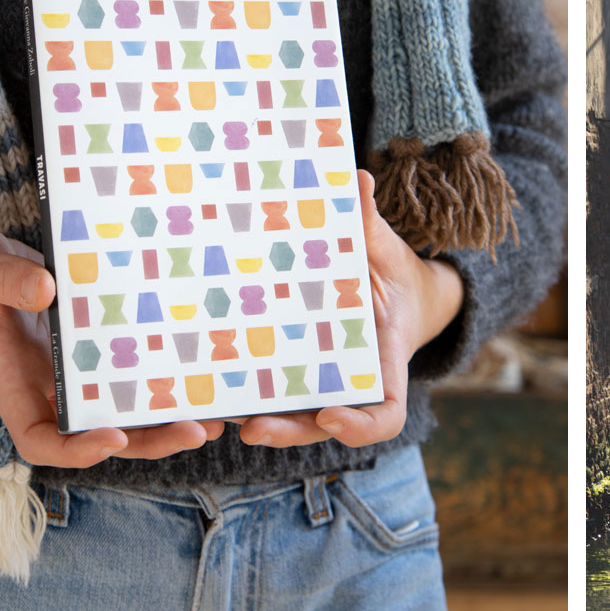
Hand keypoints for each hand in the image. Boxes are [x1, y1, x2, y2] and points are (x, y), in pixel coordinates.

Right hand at [0, 220, 224, 468]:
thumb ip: (3, 280)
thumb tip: (46, 290)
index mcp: (14, 380)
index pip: (40, 439)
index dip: (77, 451)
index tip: (114, 438)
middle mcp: (50, 384)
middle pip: (101, 432)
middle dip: (149, 439)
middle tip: (198, 430)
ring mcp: (77, 368)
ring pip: (125, 407)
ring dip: (168, 416)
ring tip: (219, 414)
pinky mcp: (99, 343)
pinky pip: (133, 367)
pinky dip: (166, 374)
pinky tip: (204, 368)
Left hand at [237, 169, 462, 449]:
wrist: (398, 292)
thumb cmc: (394, 274)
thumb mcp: (386, 251)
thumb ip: (370, 225)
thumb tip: (356, 179)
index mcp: (384, 360)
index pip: (385, 413)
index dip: (360, 425)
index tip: (330, 415)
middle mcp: (354, 380)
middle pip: (327, 425)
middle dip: (291, 431)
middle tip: (254, 428)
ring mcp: (326, 380)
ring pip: (296, 416)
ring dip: (263, 422)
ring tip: (221, 418)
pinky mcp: (299, 368)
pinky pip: (278, 391)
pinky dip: (250, 396)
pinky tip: (211, 390)